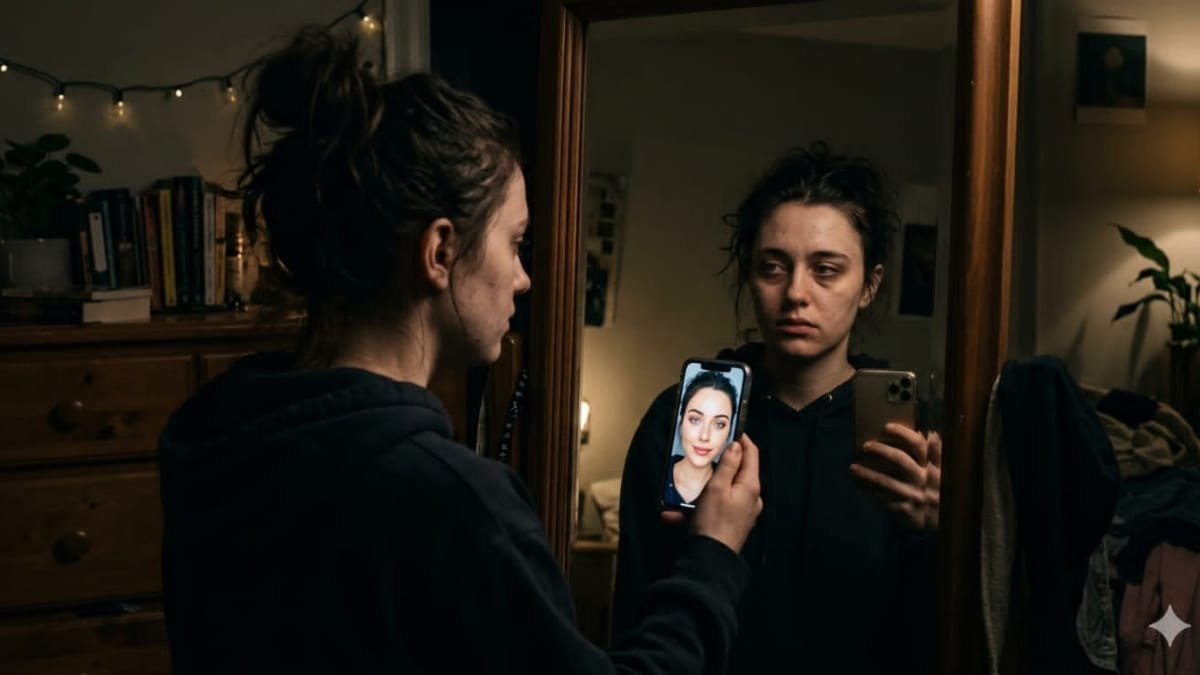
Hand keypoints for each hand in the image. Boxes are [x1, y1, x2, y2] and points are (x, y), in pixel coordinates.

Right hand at [689, 434, 762, 552]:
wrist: (711, 559)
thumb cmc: (714, 522)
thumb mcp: (717, 488)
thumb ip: (727, 464)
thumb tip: (736, 445)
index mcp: (750, 486)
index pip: (751, 454)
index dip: (742, 439)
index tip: (730, 430)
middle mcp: (750, 498)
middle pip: (736, 472)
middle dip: (717, 465)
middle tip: (703, 456)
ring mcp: (741, 512)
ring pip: (722, 491)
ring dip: (701, 489)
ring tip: (683, 490)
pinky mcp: (730, 523)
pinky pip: (713, 508)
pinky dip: (696, 507)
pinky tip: (674, 514)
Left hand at [850, 424, 940, 531]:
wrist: (948, 524)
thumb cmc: (943, 492)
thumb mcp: (947, 472)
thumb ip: (938, 452)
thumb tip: (929, 432)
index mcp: (932, 466)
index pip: (918, 445)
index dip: (902, 434)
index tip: (886, 427)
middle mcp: (922, 479)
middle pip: (899, 459)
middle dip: (880, 450)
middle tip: (865, 445)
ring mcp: (912, 495)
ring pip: (886, 481)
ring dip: (867, 474)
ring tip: (852, 468)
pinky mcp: (904, 510)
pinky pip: (882, 499)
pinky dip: (869, 492)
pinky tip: (859, 486)